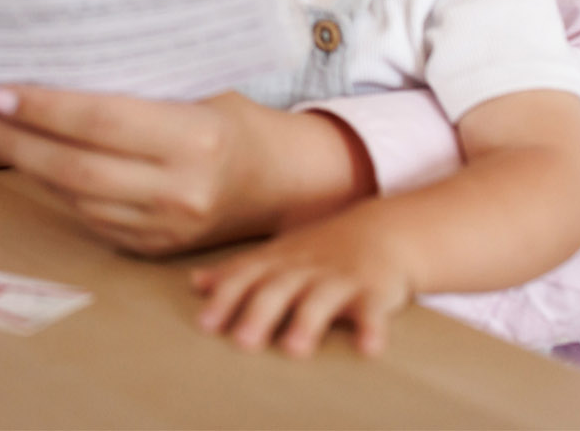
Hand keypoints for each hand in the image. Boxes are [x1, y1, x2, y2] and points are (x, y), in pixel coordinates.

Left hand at [0, 86, 373, 255]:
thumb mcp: (195, 82)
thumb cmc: (229, 112)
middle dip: (14, 140)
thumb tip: (56, 56)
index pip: (101, 121)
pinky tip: (30, 160)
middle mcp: (180, 189)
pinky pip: (90, 218)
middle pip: (76, 168)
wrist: (279, 179)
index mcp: (194, 137)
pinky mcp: (154, 249)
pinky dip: (55, 187)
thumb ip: (135, 79)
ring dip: (25, 164)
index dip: (42, 107)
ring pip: (76, 197)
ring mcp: (167, 228)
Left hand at [192, 200, 413, 357]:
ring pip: (321, 299)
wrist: (383, 229)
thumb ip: (239, 271)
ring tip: (294, 349)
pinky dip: (371, 328)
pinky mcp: (374, 291)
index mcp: (280, 262)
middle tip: (242, 342)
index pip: (247, 277)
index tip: (205, 324)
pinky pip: (373, 310)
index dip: (226, 298)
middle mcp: (306, 268)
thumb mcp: (278, 255)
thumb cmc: (320, 252)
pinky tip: (369, 349)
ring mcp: (340, 278)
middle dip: (260, 312)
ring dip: (308, 322)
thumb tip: (196, 283)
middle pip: (279, 288)